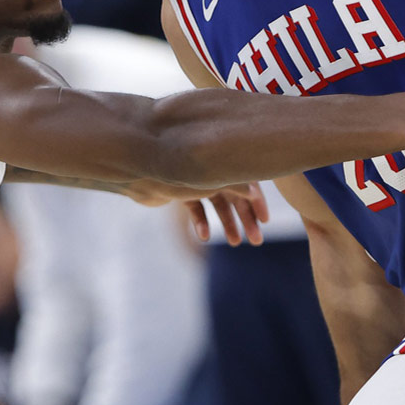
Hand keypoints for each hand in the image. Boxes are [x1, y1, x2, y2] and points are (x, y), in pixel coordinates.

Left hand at [120, 179, 269, 246]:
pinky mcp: (181, 191)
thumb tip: (255, 194)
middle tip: (255, 241)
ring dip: (227, 224)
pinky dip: (201, 222)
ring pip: (217, 205)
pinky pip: (196, 209)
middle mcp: (212, 169)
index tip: (265, 221)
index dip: (258, 201)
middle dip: (246, 218)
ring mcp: (196, 180)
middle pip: (235, 196)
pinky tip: (204, 237)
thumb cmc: (176, 167)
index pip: (248, 181)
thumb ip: (233, 182)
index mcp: (223, 161)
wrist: (139, 166)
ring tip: (234, 243)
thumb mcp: (209, 176)